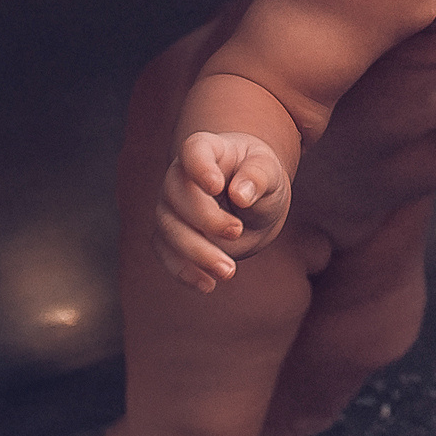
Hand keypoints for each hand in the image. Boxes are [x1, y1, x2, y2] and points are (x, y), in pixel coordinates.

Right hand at [154, 131, 291, 293]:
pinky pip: (165, 253)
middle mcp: (180, 176)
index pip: (193, 151)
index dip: (199, 167)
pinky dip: (183, 271)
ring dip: (195, 253)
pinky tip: (208, 285)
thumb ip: (259, 177)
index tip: (217, 186)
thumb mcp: (270, 173)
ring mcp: (170, 205)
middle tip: (237, 232)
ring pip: (168, 228)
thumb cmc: (260, 178)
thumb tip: (240, 195)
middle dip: (205, 219)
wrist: (252, 201)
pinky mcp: (169, 234)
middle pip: (177, 194)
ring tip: (229, 271)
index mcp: (207, 149)